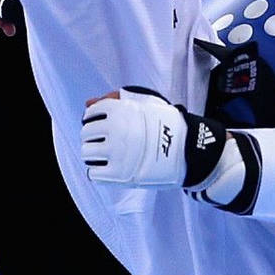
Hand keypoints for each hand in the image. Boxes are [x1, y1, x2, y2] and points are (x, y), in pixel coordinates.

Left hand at [80, 88, 259, 210]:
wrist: (188, 149)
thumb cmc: (166, 124)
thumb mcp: (143, 104)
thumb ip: (114, 101)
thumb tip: (87, 103)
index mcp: (119, 109)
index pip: (90, 114)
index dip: (93, 121)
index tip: (103, 127)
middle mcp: (115, 129)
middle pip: (86, 134)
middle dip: (92, 138)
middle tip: (106, 143)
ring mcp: (116, 152)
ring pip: (87, 153)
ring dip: (93, 155)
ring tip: (107, 157)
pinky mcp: (120, 173)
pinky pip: (93, 173)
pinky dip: (97, 172)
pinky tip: (108, 169)